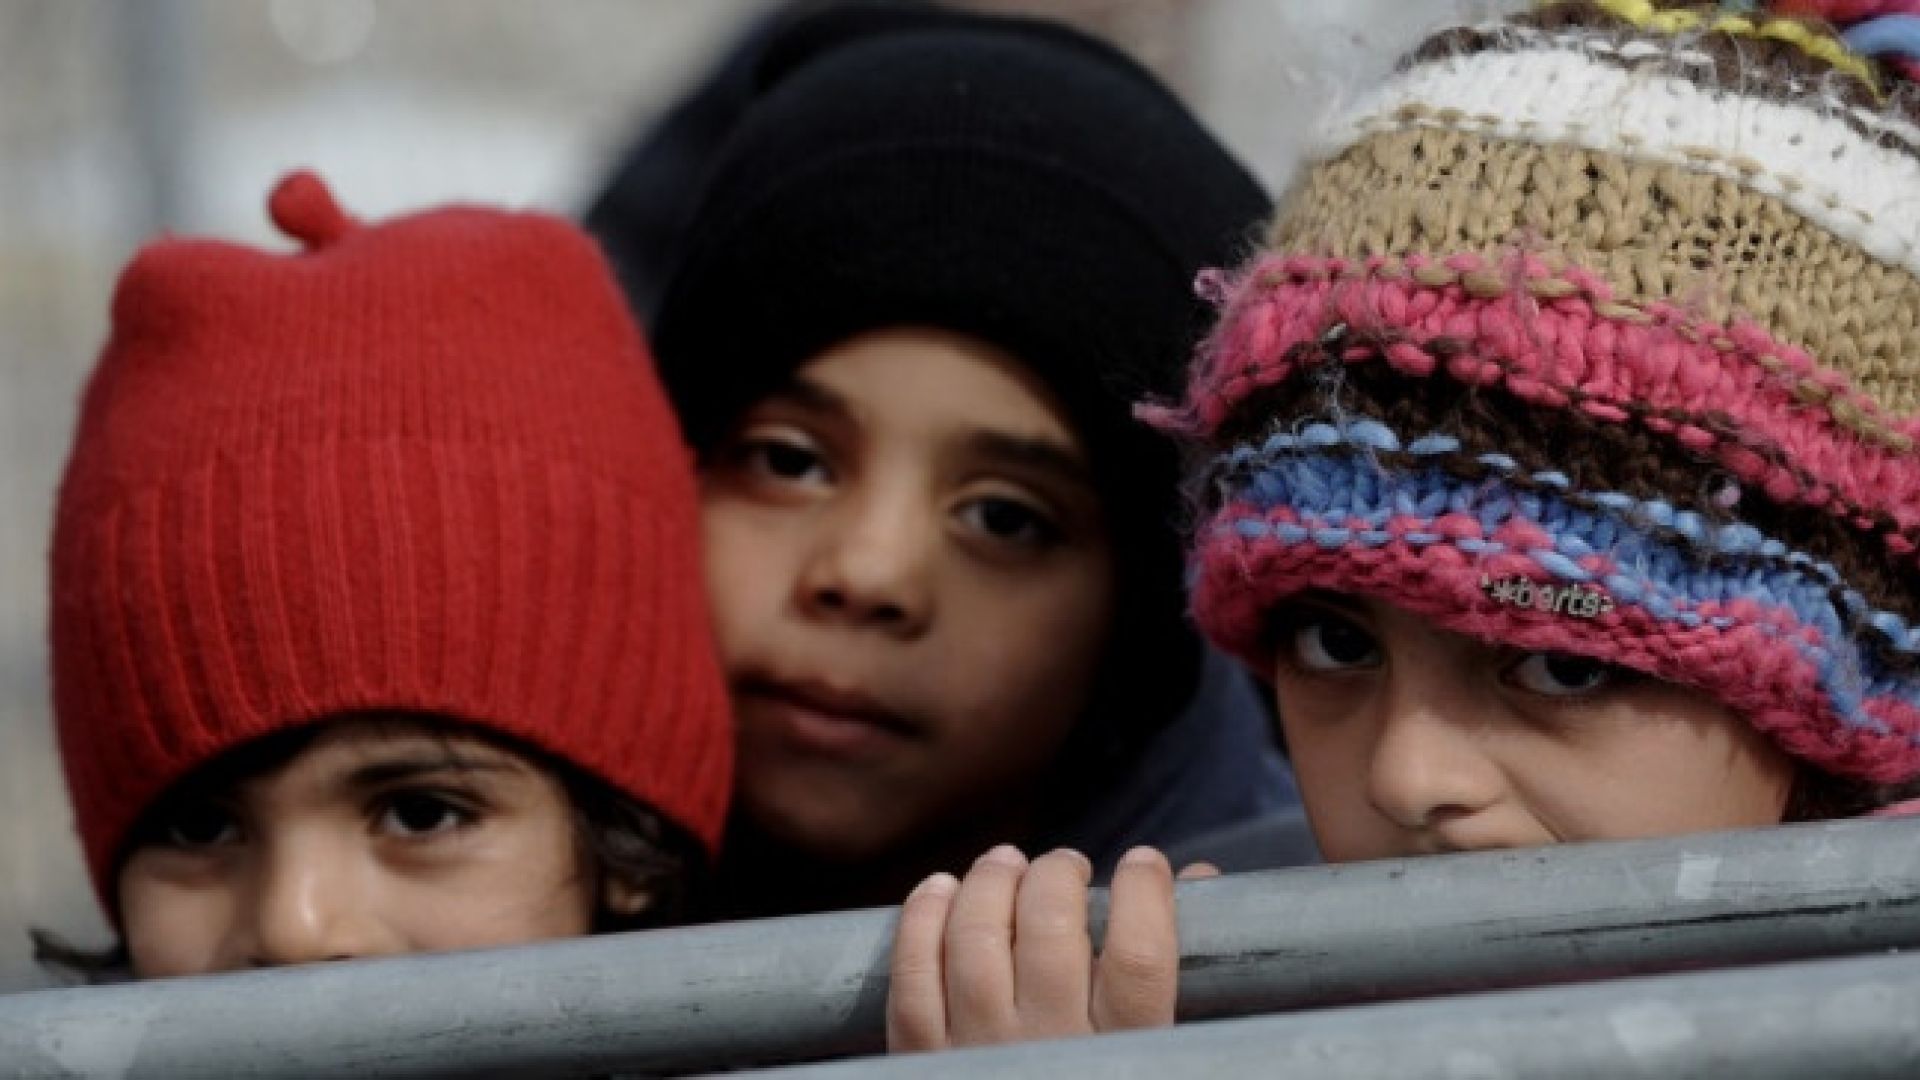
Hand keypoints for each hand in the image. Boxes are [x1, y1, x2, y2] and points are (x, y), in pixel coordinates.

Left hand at [886, 845, 1182, 1052]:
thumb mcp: (1159, 1056)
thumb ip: (1173, 977)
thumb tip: (1199, 878)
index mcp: (1125, 1055)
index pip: (1140, 957)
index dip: (1144, 893)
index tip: (1145, 863)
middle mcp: (1051, 1051)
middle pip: (1050, 930)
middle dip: (1059, 875)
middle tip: (1068, 865)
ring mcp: (977, 1056)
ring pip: (975, 939)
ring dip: (990, 883)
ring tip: (1007, 863)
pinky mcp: (920, 1061)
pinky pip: (911, 975)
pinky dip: (921, 919)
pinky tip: (941, 890)